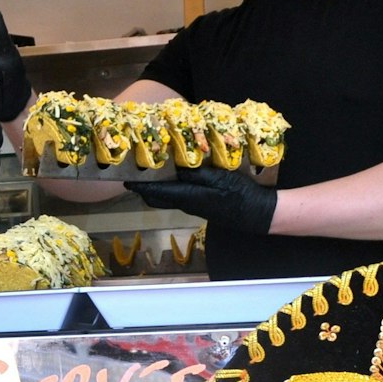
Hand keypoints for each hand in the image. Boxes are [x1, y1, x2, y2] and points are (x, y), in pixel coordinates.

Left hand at [127, 165, 277, 234]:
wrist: (256, 213)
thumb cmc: (240, 194)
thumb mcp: (219, 178)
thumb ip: (196, 174)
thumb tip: (175, 168)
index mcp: (188, 196)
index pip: (156, 191)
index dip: (139, 185)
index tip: (125, 178)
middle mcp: (186, 203)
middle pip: (156, 198)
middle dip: (143, 187)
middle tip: (136, 171)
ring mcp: (192, 206)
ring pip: (166, 198)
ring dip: (156, 186)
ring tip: (152, 169)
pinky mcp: (200, 205)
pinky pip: (177, 196)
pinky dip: (169, 187)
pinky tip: (174, 175)